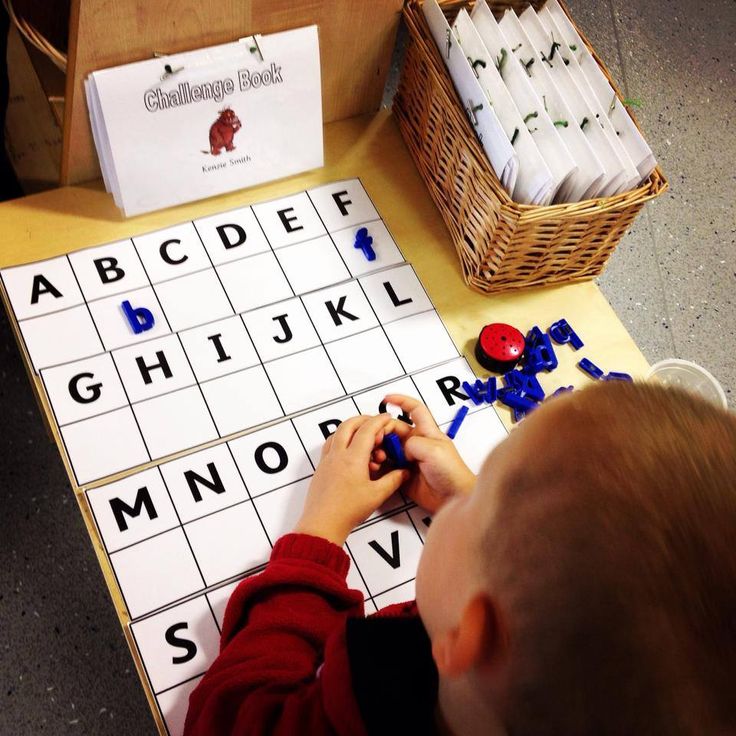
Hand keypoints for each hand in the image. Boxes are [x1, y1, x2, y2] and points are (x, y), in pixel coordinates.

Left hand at [294, 414, 408, 545]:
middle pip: (349, 425)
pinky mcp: (321, 468)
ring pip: (337, 433)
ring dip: (351, 429)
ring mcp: (327, 460)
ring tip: (363, 437)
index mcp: (353, 458)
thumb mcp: (377, 495)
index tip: (387, 418)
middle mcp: (338, 455)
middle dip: (364, 419)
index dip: (379, 421)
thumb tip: (403, 472)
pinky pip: (331, 445)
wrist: (322, 524)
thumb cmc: (346, 511)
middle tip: (375, 424)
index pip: (368, 429)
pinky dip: (341, 440)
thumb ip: (393, 480)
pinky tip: (349, 452)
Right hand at [383, 395, 475, 513]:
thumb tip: (399, 449)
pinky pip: (386, 466)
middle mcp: (416, 444)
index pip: (414, 410)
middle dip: (382, 431)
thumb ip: (413, 443)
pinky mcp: (403, 474)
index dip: (402, 401)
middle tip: (376, 440)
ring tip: (377, 457)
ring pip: (387, 447)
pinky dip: (378, 465)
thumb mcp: (433, 450)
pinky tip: (376, 467)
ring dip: (378, 449)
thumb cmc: (451, 473)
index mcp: (427, 432)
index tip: (386, 399)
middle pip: (394, 429)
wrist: (453, 498)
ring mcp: (409, 459)